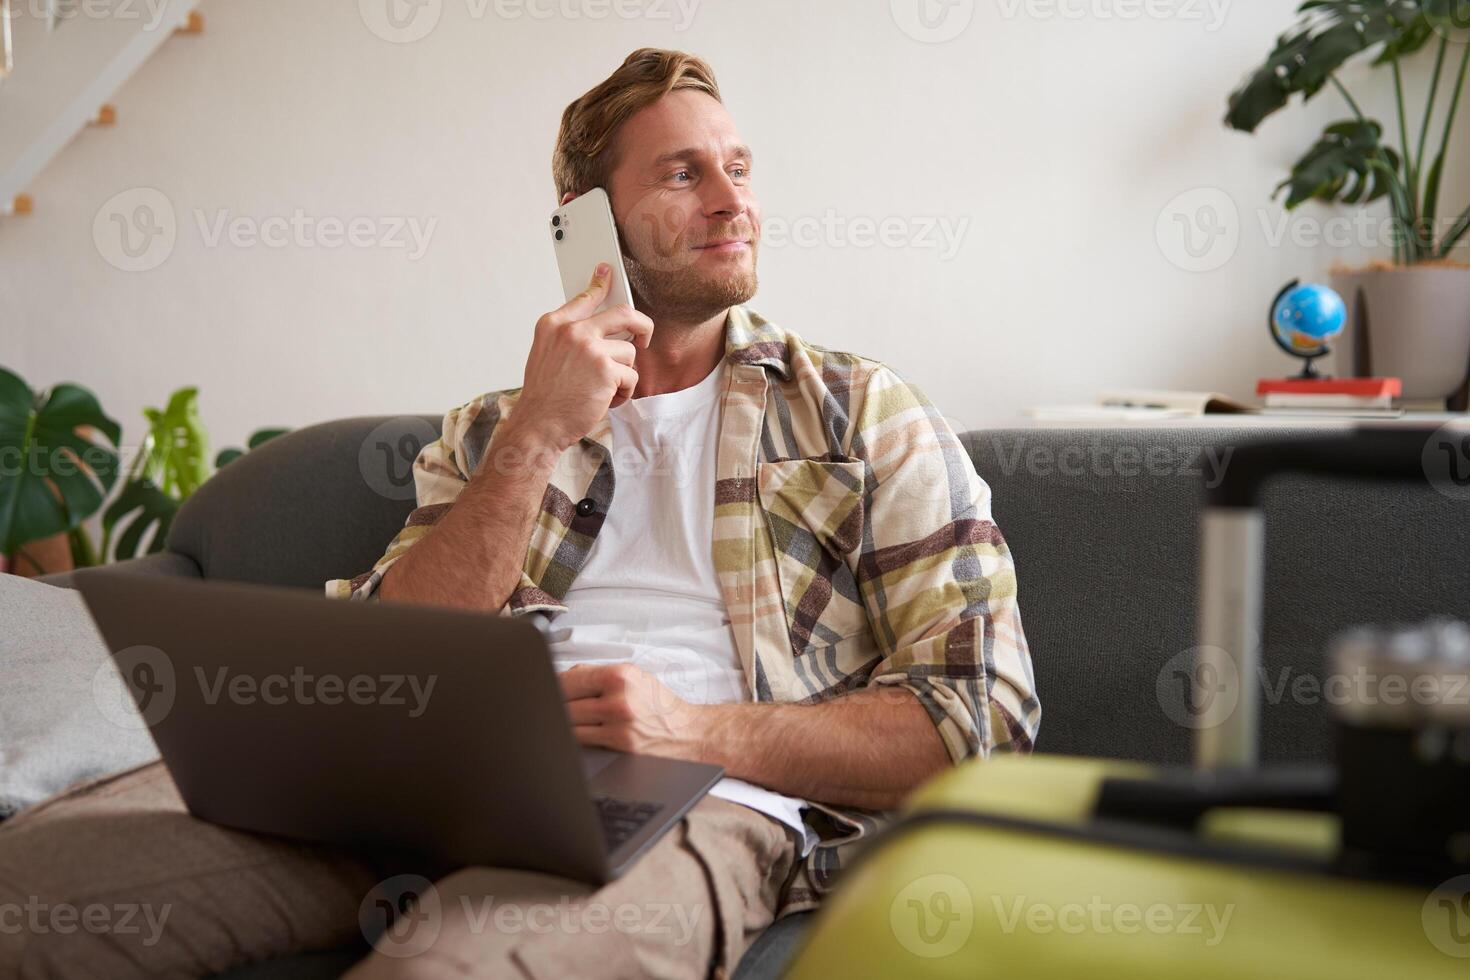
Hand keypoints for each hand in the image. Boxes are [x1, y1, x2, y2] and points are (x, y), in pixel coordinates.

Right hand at [509, 264, 654, 453]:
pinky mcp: (607, 370)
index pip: (585, 297)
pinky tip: (604, 400)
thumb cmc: (544, 396)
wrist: (539, 424)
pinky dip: (623, 393)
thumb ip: (567, 336)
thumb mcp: (545, 354)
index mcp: (553, 325)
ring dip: (623, 375)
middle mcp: (572, 331)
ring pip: (629, 353)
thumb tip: (598, 328)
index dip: (600, 283)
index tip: (608, 271)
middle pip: (624, 313)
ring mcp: (590, 348)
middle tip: (644, 338)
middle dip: (642, 326)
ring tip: (603, 389)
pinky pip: (631, 376)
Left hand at [559, 663, 708, 760]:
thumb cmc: (660, 705)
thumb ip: (597, 674)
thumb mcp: (634, 677)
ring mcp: (618, 726)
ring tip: (566, 722)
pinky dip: (575, 740)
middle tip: (549, 707)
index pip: (568, 679)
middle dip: (554, 706)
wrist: (689, 733)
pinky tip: (578, 736)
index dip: (550, 686)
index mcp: (620, 675)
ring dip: (562, 724)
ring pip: (569, 725)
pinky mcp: (619, 747)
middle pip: (564, 703)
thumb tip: (563, 676)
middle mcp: (619, 699)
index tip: (543, 689)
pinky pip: (583, 743)